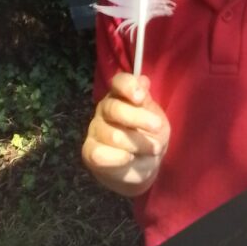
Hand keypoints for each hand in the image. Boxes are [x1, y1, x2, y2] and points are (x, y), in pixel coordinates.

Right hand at [82, 73, 169, 196]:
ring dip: (138, 144)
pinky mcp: (89, 151)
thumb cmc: (150, 136)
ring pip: (113, 135)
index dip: (128, 87)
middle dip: (138, 119)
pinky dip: (119, 158)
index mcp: (121, 95)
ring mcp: (95, 130)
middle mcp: (105, 109)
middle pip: (114, 108)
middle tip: (157, 127)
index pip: (118, 82)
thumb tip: (142, 81)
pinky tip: (129, 158)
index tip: (141, 97)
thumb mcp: (156, 118)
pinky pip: (100, 154)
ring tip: (152, 149)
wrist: (143, 165)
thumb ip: (147, 102)